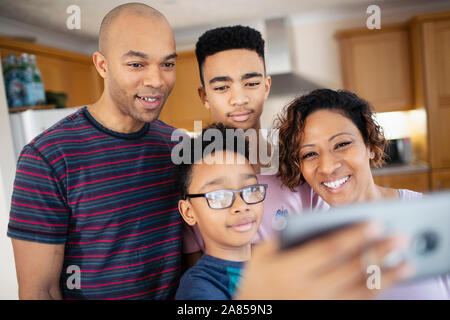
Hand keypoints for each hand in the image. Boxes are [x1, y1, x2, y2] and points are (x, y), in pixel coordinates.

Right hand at [235, 222, 413, 299]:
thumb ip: (284, 239)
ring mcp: (319, 305)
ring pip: (359, 290)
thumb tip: (316, 224)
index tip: (375, 222)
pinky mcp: (327, 313)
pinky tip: (387, 282)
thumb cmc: (257, 282)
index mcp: (289, 269)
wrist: (255, 316)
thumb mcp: (261, 257)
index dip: (353, 235)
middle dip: (378, 252)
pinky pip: (355, 303)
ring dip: (386, 276)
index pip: (328, 249)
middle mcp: (308, 289)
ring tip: (406, 262)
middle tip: (400, 237)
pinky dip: (374, 293)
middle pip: (351, 268)